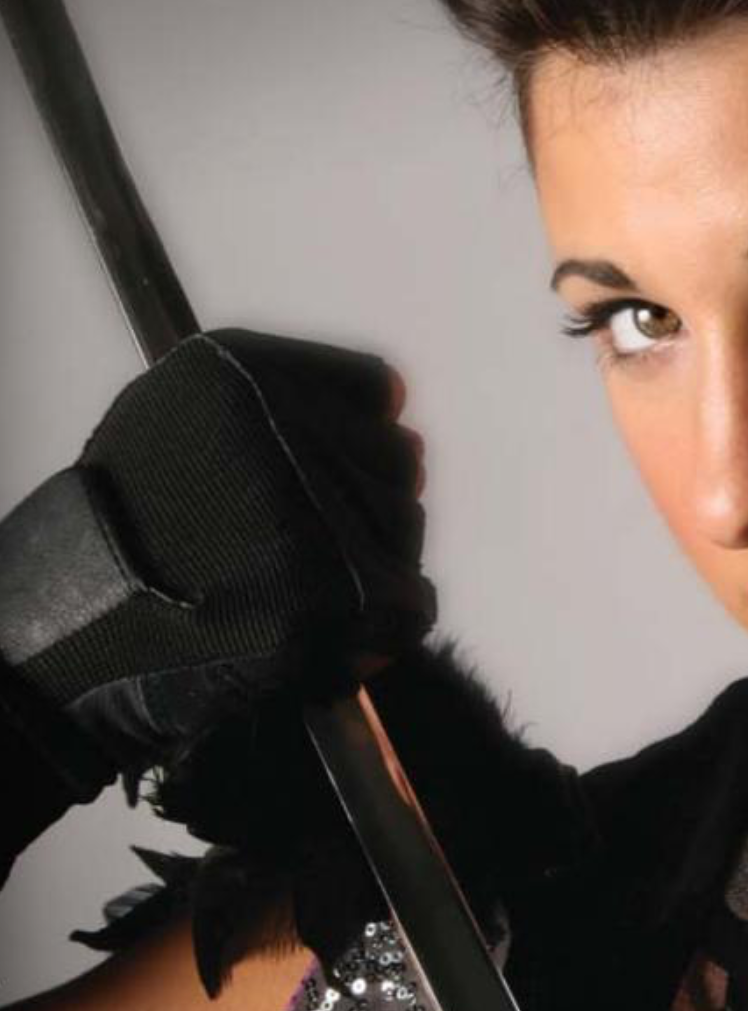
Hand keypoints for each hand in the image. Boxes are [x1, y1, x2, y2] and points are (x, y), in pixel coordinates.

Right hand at [0, 327, 435, 782]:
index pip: (375, 391)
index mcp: (239, 370)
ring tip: (284, 598)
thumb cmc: (120, 542)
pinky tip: (313, 640)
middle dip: (365, 513)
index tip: (344, 479)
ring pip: (405, 532)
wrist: (72, 638)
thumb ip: (268, 409)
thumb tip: (396, 415)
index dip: (364, 442)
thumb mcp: (169, 426)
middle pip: (397, 462)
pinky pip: (411, 604)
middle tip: (294, 559)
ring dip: (367, 572)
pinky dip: (376, 634)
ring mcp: (312, 505)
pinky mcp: (335, 588)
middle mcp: (282, 422)